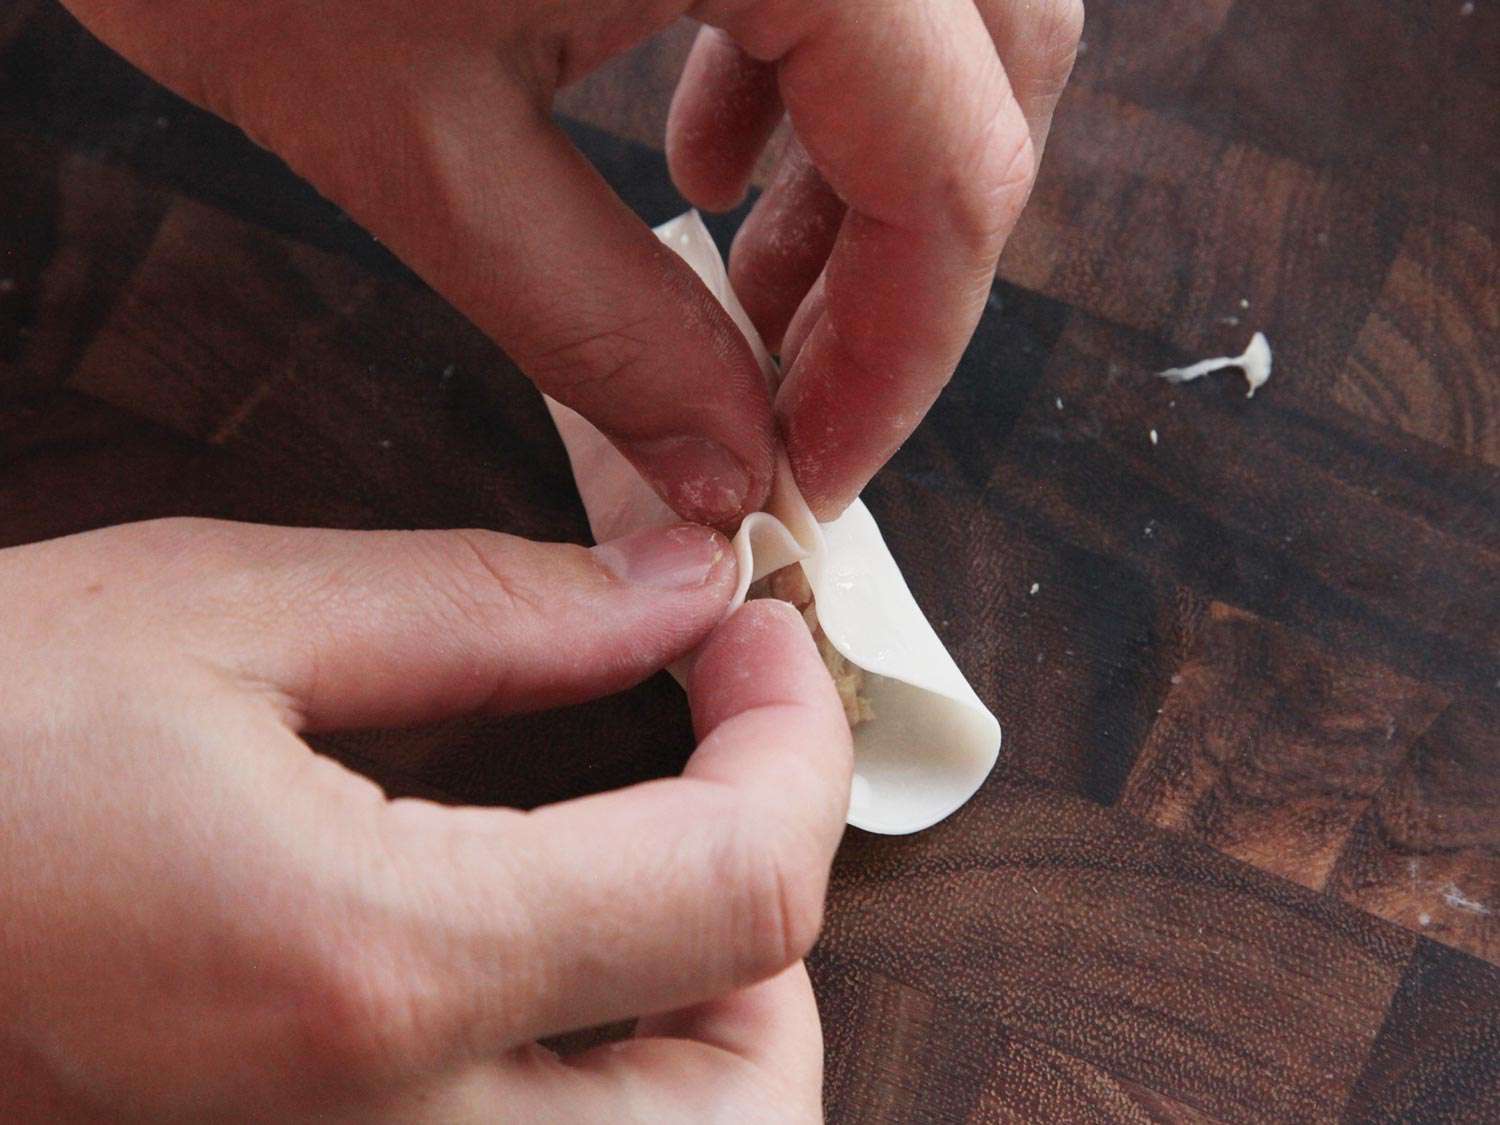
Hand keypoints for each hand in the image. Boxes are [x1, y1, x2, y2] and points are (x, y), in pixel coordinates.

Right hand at [0, 519, 850, 1120]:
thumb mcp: (213, 620)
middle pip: (752, 1092)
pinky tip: (554, 937)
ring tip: (651, 847)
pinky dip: (617, 1064)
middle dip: (775, 914)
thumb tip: (674, 591)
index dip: (802, 741)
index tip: (763, 639)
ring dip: (715, 1006)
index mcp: (370, 972)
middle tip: (721, 762)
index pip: (743, 891)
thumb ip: (486, 609)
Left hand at [60, 0, 1080, 521]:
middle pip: (997, 76)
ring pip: (946, 13)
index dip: (905, 353)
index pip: (954, 170)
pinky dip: (814, 63)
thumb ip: (606, 330)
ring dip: (869, 163)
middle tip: (796, 383)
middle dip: (907, 260)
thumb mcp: (417, 148)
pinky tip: (706, 139)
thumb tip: (728, 467)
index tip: (826, 464)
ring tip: (739, 266)